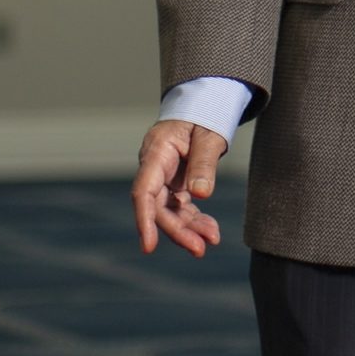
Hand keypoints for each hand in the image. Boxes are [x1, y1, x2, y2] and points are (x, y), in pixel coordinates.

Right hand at [131, 120, 229, 256]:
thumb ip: (204, 163)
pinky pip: (181, 207)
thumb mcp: (208, 135)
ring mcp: (163, 178)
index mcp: (156, 152)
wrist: (202, 106)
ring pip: (170, 211)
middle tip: (200, 249)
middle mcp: (155, 168)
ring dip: (188, 228)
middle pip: (158, 207)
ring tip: (211, 240)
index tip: (148, 246)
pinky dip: (195, 220)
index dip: (144, 219)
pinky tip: (210, 230)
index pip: (143, 191)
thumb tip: (201, 195)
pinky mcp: (175, 184)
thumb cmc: (203, 116)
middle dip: (177, 230)